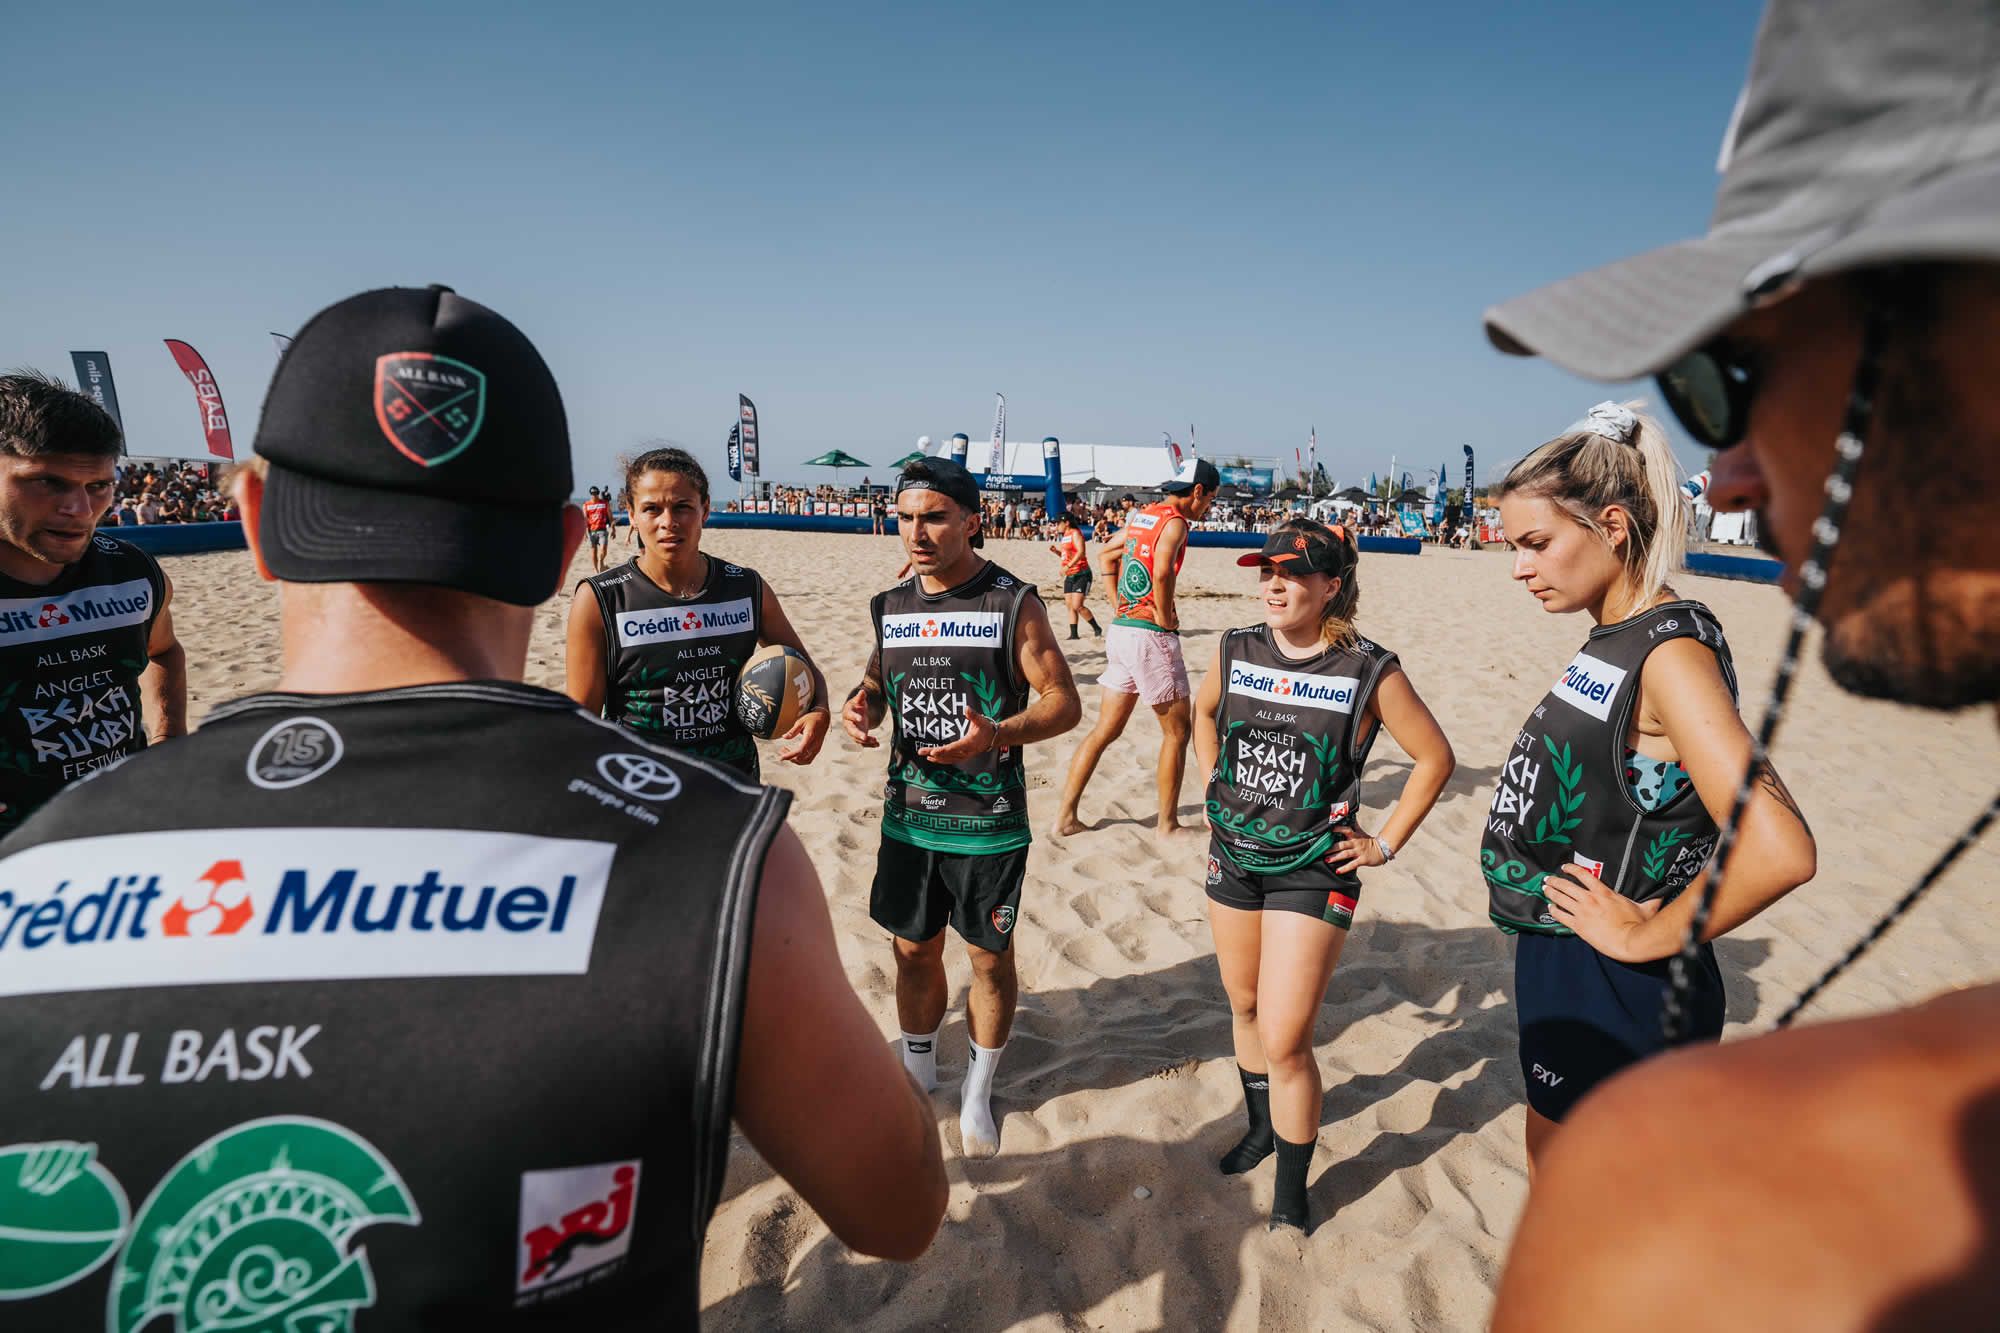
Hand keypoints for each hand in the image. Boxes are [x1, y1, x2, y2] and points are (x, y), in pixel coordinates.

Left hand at [778, 707, 829, 764]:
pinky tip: (794, 755)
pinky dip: (801, 760)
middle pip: (802, 757)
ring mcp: (817, 748)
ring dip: (795, 760)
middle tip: (782, 751)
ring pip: (806, 761)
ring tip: (787, 754)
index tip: (782, 757)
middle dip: (790, 757)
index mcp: (810, 736)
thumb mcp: (800, 722)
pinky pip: (809, 759)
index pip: (800, 750)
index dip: (790, 755)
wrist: (823, 719)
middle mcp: (815, 744)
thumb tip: (784, 737)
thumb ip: (792, 731)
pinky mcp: (817, 749)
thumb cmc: (812, 719)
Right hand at [841, 691, 878, 747]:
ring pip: (857, 738)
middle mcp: (848, 724)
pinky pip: (862, 743)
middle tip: (864, 737)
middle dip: (858, 734)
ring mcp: (852, 732)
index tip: (861, 719)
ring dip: (866, 741)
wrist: (856, 713)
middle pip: (851, 730)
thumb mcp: (859, 701)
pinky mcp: (857, 737)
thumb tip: (862, 691)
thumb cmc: (856, 706)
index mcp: (847, 713)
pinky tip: (877, 744)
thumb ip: (860, 697)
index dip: (855, 717)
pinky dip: (869, 744)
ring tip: (875, 741)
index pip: (849, 715)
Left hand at [917, 708, 996, 765]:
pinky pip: (951, 760)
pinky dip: (942, 760)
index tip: (933, 751)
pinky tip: (933, 759)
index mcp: (969, 743)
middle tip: (921, 751)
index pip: (953, 748)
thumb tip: (966, 708)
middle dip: (934, 754)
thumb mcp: (980, 720)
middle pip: (947, 754)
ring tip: (925, 755)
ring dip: (936, 758)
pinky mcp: (963, 756)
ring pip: (948, 759)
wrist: (993, 738)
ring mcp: (964, 755)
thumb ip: (973, 715)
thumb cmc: (986, 728)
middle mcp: (966, 751)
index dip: (943, 750)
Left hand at [1325, 825, 1385, 872]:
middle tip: (1322, 850)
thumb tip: (1351, 819)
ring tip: (1327, 860)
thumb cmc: (1371, 842)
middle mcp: (1356, 843)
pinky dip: (1345, 868)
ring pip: (1345, 854)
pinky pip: (1352, 864)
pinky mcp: (1363, 860)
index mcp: (1355, 836)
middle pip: (1342, 844)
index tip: (1329, 830)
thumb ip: (1355, 828)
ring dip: (1335, 857)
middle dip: (1331, 848)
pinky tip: (1338, 871)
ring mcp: (1359, 852)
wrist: (1383, 849)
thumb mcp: (1362, 834)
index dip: (1338, 829)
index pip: (1346, 830)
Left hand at [1542, 863, 1665, 961]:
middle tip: (1547, 879)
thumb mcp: (1645, 907)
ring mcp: (1583, 912)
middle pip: (1566, 885)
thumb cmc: (1638, 924)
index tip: (1564, 867)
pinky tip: (1550, 908)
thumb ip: (1650, 900)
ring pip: (1560, 898)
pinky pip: (1561, 916)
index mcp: (1604, 892)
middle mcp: (1590, 899)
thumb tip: (1661, 895)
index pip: (1584, 874)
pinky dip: (1554, 910)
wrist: (1630, 941)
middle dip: (1555, 881)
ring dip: (1551, 893)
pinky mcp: (1579, 926)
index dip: (1571, 869)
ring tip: (1545, 889)